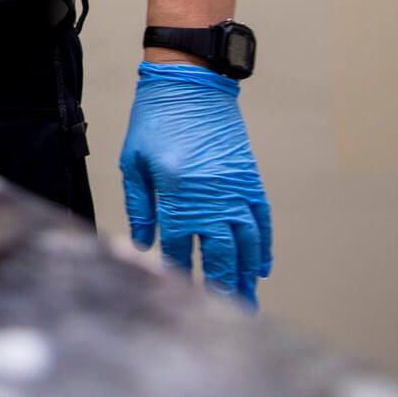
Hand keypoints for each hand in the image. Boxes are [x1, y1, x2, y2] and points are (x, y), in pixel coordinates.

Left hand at [121, 62, 271, 305]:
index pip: (177, 244)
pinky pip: (262, 221)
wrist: (190, 84)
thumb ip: (140, 205)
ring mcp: (235, 189)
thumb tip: (144, 243)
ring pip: (247, 244)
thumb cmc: (155, 121)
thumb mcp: (134, 161)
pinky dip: (263, 247)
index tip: (172, 289)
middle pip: (220, 253)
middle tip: (223, 311)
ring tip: (245, 301)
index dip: (174, 268)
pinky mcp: (249, 180)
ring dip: (245, 275)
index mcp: (178, 193)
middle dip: (220, 285)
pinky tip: (259, 267)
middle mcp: (212, 196)